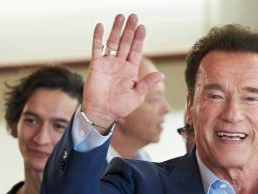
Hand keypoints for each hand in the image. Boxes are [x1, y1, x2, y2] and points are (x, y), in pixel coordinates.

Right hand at [82, 13, 163, 130]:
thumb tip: (161, 75)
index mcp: (130, 71)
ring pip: (112, 42)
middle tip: (133, 16)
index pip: (135, 51)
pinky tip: (100, 26)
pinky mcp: (96, 65)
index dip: (139, 39)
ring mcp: (108, 63)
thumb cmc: (120, 107)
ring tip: (120, 16)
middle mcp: (119, 64)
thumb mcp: (137, 96)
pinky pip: (97, 48)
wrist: (103, 113)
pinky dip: (97, 37)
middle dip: (129, 30)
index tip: (142, 27)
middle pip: (125, 43)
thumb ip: (147, 84)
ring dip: (116, 29)